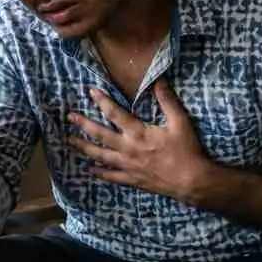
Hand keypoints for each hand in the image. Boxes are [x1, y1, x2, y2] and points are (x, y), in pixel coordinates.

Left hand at [68, 80, 212, 201]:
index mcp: (139, 133)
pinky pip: (112, 176)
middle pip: (100, 135)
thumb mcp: (180, 122)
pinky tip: (89, 170)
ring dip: (84, 147)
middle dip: (83, 124)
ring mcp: (128, 165)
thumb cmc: (187, 150)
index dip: (102, 101)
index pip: (115, 113)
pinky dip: (99, 173)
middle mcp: (128, 149)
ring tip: (70, 141)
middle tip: (69, 117)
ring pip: (101, 155)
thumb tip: (159, 80)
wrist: (191, 181)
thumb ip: (167, 101)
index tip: (91, 92)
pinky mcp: (132, 179)